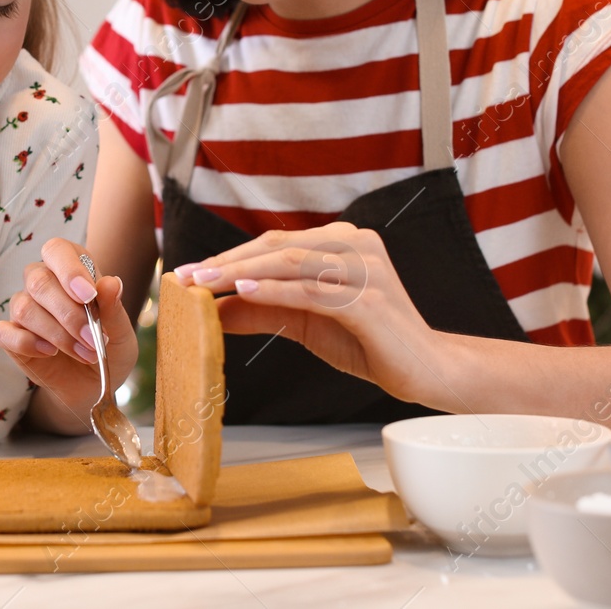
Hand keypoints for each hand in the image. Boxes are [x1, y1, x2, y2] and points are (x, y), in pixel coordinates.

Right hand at [0, 238, 138, 421]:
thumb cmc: (109, 348)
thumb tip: (111, 283)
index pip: (57, 250)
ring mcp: (24, 308)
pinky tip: (50, 353)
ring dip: (57, 334)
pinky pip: (3, 332)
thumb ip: (114, 308)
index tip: (88, 295)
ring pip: (24, 308)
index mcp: (71, 268)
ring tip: (84, 353)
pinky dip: (27, 343)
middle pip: (39, 280)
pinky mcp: (10, 336)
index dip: (69, 269)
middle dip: (68, 313)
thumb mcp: (122, 332)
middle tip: (92, 338)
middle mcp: (43, 282)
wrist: (94, 383)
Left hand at [174, 222, 438, 400]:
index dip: (229, 256)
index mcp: (342, 241)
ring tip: (205, 284)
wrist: (424, 370)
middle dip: (227, 262)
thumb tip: (211, 309)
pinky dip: (276, 291)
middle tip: (185, 277)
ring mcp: (365, 269)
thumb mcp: (304, 321)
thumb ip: (261, 309)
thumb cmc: (367, 341)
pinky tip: (245, 292)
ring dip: (242, 273)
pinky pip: (313, 291)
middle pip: (278, 247)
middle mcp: (355, 244)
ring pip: (292, 263)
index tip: (188, 272)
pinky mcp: (369, 300)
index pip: (274, 243)